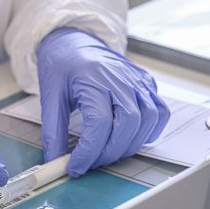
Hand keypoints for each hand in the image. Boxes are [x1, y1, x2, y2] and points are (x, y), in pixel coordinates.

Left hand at [36, 27, 169, 176]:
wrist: (76, 42)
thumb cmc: (62, 66)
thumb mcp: (49, 96)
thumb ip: (53, 130)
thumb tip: (56, 161)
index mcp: (93, 78)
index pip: (99, 124)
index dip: (88, 152)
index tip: (75, 167)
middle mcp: (120, 78)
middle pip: (128, 124)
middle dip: (109, 152)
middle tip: (91, 162)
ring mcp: (137, 80)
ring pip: (148, 120)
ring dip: (130, 144)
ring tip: (108, 152)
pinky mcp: (147, 83)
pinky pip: (160, 112)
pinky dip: (149, 130)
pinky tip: (130, 137)